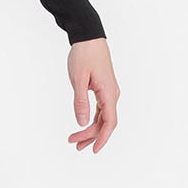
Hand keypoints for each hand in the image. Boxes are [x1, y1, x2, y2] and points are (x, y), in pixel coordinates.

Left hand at [67, 38, 118, 152]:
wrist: (89, 37)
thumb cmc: (84, 55)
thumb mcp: (78, 79)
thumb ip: (80, 101)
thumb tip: (81, 122)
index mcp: (109, 93)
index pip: (109, 122)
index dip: (102, 138)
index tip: (93, 149)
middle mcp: (112, 94)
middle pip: (105, 123)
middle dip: (90, 136)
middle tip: (74, 145)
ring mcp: (109, 92)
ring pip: (103, 117)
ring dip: (90, 129)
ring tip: (75, 140)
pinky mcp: (103, 89)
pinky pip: (101, 109)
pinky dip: (92, 119)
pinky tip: (83, 125)